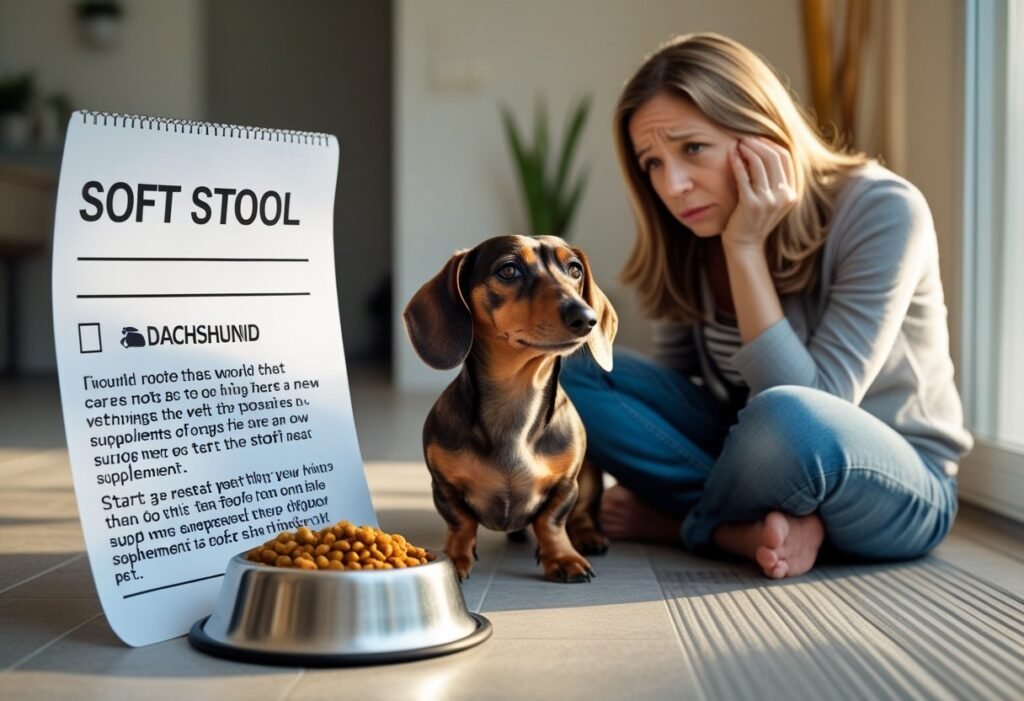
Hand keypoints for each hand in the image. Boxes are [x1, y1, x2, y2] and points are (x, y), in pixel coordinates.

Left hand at [722, 136, 796, 256]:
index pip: (786, 158)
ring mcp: (768, 200)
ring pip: (759, 163)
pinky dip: (737, 161)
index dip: (771, 144)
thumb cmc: (753, 220)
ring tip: (737, 144)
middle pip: (774, 157)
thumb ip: (773, 180)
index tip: (757, 138)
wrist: (745, 245)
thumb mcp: (771, 200)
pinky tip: (731, 154)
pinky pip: (744, 175)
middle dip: (758, 143)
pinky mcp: (751, 204)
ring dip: (747, 149)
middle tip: (744, 137)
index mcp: (791, 193)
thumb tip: (763, 149)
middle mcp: (783, 195)